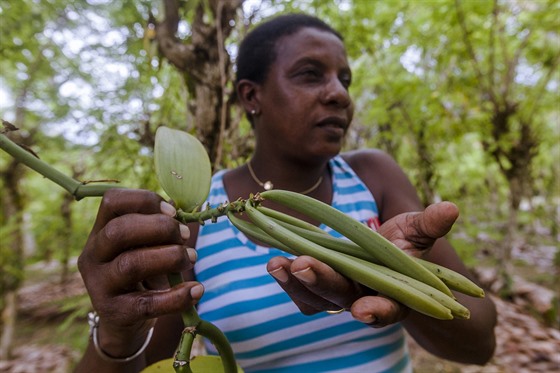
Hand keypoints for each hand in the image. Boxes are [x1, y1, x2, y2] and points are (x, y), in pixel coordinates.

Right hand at [77, 189, 201, 353]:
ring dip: (170, 257)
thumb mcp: (144, 247)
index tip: (173, 212)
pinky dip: (177, 297)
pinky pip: (147, 304)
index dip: (145, 200)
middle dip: (160, 228)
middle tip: (185, 236)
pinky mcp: (116, 313)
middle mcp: (93, 256)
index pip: (112, 202)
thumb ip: (157, 228)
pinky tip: (197, 289)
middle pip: (118, 231)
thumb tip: (179, 211)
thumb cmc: (141, 273)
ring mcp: (100, 287)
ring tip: (192, 258)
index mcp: (100, 232)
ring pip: (130, 265)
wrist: (124, 321)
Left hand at [266, 201, 458, 326]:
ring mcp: (336, 294)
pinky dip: (286, 277)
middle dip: (322, 283)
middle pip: (341, 298)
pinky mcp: (315, 287)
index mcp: (393, 293)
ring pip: (314, 298)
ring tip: (276, 263)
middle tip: (302, 265)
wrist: (374, 252)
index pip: (388, 307)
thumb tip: (451, 207)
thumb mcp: (415, 231)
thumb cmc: (400, 243)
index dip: (377, 311)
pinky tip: (274, 262)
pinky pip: (299, 289)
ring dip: (294, 282)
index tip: (363, 310)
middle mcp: (362, 298)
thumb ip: (429, 224)